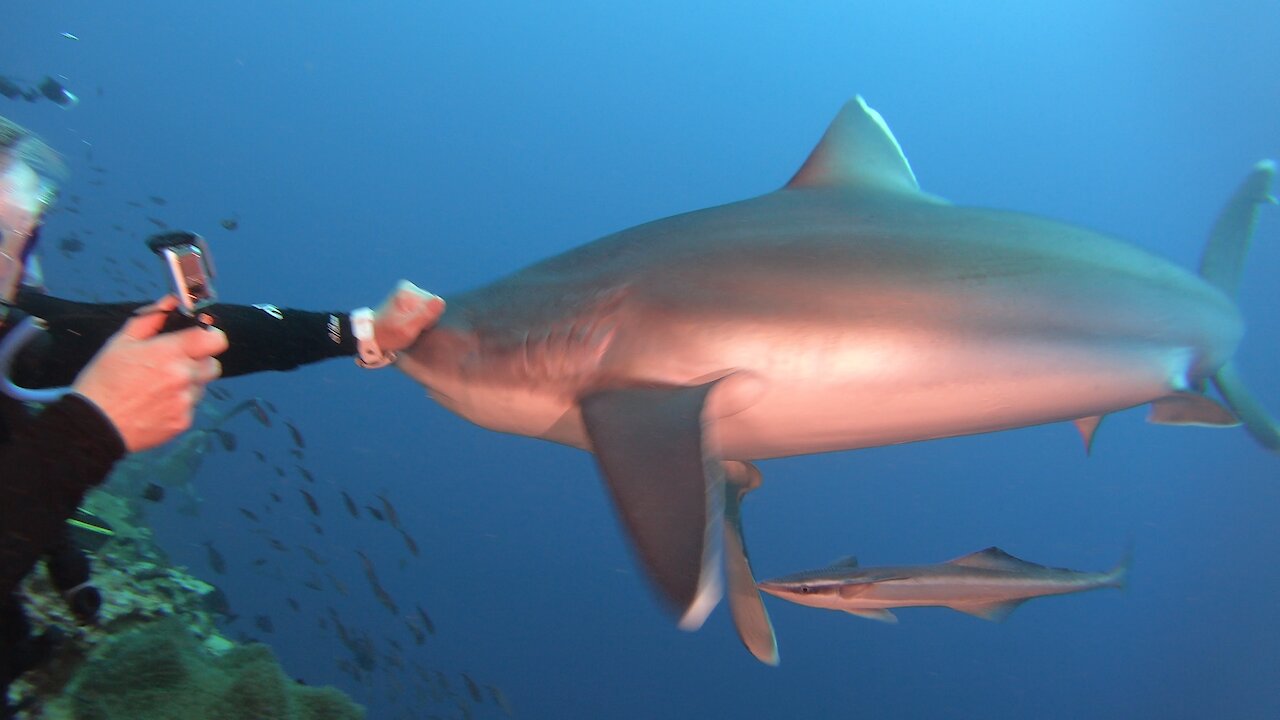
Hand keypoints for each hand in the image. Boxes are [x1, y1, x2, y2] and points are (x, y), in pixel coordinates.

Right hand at [72, 296, 227, 451]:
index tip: (199, 338)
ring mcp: (185, 402)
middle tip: (173, 364)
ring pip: (202, 386)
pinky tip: (155, 403)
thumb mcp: (120, 342)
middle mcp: (183, 377)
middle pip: (212, 364)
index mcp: (170, 353)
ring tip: (157, 386)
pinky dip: (179, 403)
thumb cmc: (103, 382)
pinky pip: (191, 407)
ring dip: (188, 383)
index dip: (210, 336)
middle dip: (198, 361)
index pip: (215, 340)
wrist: (92, 426)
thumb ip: (151, 319)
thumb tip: (170, 301)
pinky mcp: (183, 422)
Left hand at [372, 280, 444, 352]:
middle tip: (409, 328)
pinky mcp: (403, 299)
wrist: (369, 336)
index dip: (428, 319)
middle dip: (423, 319)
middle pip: (429, 305)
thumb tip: (440, 300)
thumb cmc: (388, 334)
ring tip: (405, 327)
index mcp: (408, 291)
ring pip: (425, 308)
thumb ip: (424, 314)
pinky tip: (404, 323)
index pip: (434, 304)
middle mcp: (407, 288)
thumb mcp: (407, 328)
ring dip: (419, 319)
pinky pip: (419, 309)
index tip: (415, 327)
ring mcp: (405, 292)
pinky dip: (415, 318)